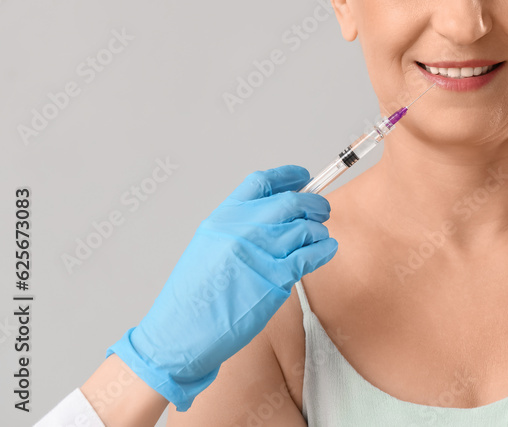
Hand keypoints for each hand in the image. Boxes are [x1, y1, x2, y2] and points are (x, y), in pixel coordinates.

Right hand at [105, 165, 338, 410]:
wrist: (180, 332)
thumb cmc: (194, 296)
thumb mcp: (208, 246)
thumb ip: (238, 227)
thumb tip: (275, 216)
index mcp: (224, 218)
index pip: (262, 182)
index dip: (288, 176)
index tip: (304, 176)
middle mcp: (243, 229)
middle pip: (291, 201)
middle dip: (314, 203)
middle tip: (322, 210)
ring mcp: (260, 252)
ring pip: (306, 228)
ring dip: (319, 230)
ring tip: (320, 237)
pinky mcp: (275, 278)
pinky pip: (312, 255)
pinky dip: (325, 249)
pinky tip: (327, 250)